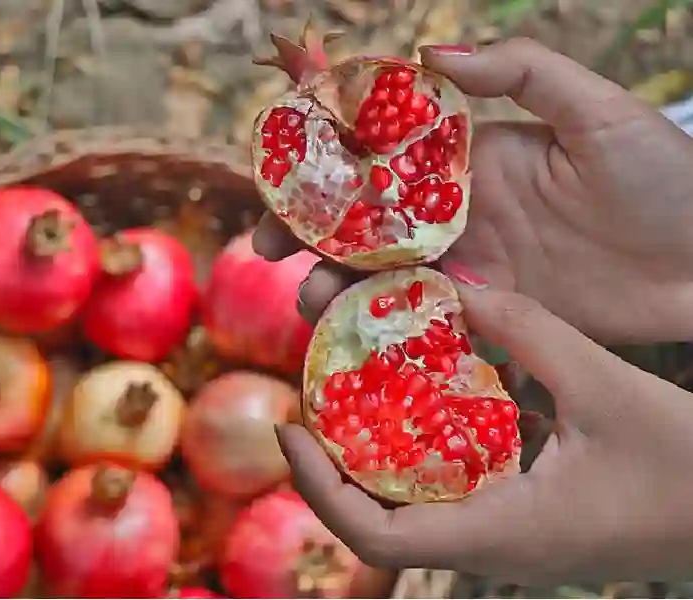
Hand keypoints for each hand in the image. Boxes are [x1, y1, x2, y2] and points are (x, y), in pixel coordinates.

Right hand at [254, 38, 692, 343]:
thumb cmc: (661, 175)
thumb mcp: (595, 109)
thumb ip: (519, 74)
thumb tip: (429, 53)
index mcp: (469, 156)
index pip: (381, 156)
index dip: (327, 165)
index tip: (282, 177)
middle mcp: (457, 211)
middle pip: (365, 223)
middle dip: (310, 234)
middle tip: (268, 252)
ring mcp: (470, 264)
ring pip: (383, 275)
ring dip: (338, 286)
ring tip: (310, 302)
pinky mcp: (490, 311)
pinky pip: (424, 317)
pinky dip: (385, 325)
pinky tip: (354, 336)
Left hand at [276, 282, 692, 584]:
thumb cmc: (687, 469)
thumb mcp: (606, 389)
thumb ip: (532, 334)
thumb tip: (462, 292)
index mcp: (499, 532)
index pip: (377, 536)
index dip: (319, 487)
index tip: (288, 430)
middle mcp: (492, 545)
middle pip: (381, 521)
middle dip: (335, 466)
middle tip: (315, 398)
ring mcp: (510, 537)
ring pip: (415, 508)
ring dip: (376, 458)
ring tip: (354, 394)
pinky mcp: (528, 520)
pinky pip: (457, 492)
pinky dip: (427, 452)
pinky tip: (430, 400)